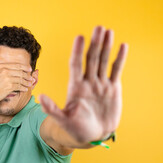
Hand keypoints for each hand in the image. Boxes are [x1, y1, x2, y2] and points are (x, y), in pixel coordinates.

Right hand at [0, 48, 34, 104]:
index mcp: (1, 66)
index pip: (17, 65)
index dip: (25, 67)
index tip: (29, 69)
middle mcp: (5, 71)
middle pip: (20, 72)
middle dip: (27, 75)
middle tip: (31, 78)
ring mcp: (7, 79)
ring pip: (21, 79)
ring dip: (27, 82)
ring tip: (30, 84)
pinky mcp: (8, 87)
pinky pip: (19, 86)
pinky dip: (23, 88)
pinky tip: (25, 89)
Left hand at [39, 26, 128, 142]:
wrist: (93, 135)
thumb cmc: (75, 129)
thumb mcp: (63, 120)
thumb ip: (52, 109)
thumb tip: (40, 97)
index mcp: (75, 87)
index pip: (76, 64)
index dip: (77, 51)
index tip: (79, 37)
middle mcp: (88, 82)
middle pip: (91, 58)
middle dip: (94, 43)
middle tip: (98, 27)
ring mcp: (100, 83)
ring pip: (103, 61)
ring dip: (106, 46)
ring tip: (108, 31)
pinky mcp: (112, 88)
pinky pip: (116, 70)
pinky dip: (119, 58)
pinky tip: (122, 46)